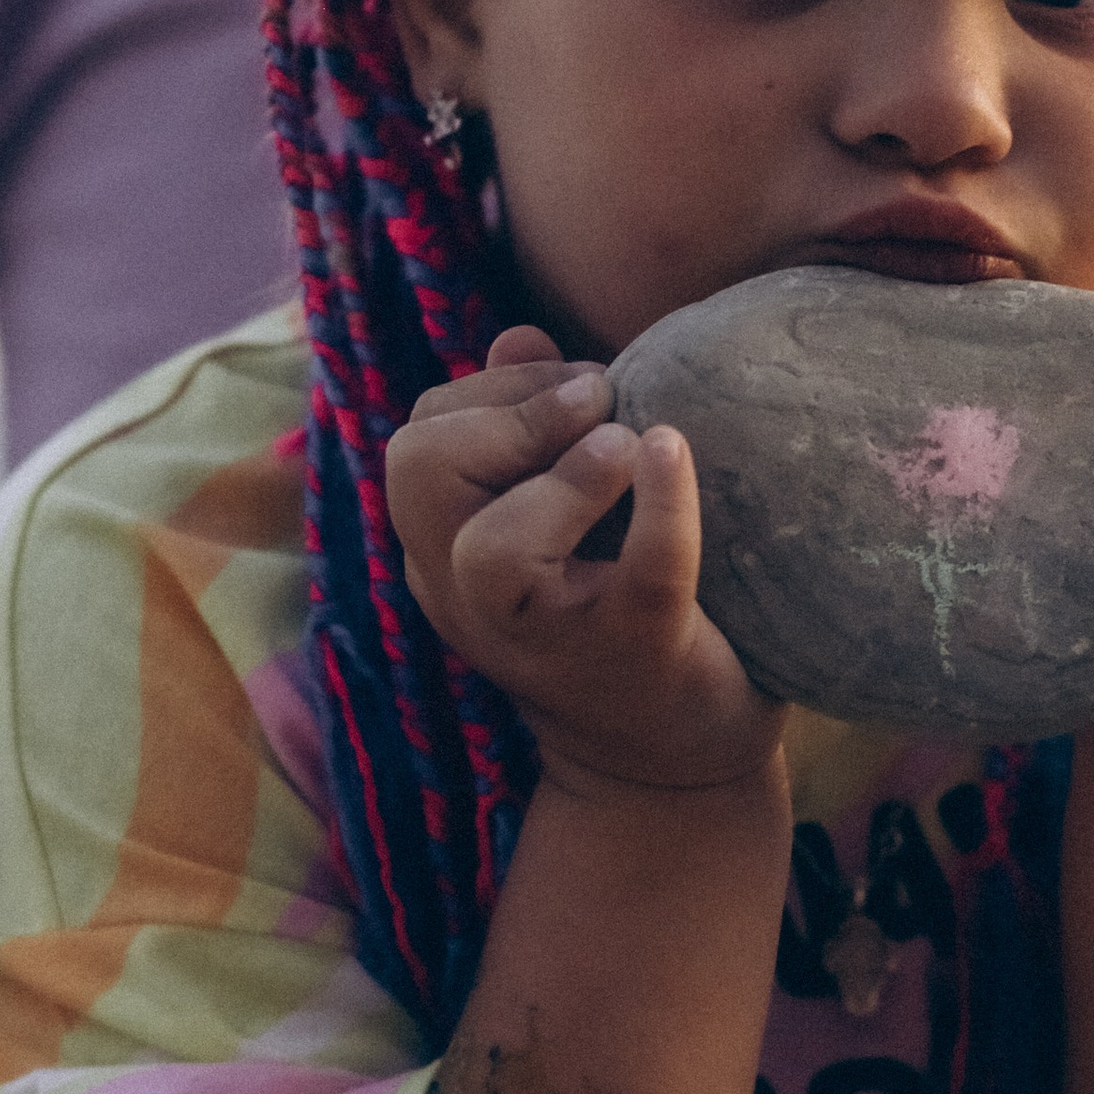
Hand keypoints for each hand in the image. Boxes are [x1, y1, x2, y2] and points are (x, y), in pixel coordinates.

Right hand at [385, 326, 785, 799]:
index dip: (489, 391)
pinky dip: (663, 501)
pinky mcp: (637, 653)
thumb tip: (515, 333)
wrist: (675, 760)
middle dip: (507, 415)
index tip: (574, 389)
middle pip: (419, 474)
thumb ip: (526, 427)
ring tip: (626, 442)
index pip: (417, 440)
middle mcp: (468, 599)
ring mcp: (544, 636)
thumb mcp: (554, 515)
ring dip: (561, 468)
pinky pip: (644, 570)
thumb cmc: (614, 608)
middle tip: (599, 403)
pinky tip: (674, 451)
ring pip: (490, 547)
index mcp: (441, 554)